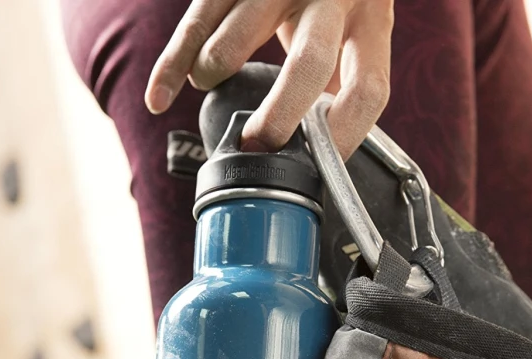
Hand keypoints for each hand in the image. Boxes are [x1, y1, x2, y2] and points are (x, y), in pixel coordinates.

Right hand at [145, 0, 393, 160]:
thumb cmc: (329, 1)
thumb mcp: (353, 33)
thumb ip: (341, 83)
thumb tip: (315, 154)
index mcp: (371, 22)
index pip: (368, 90)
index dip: (343, 136)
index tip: (314, 168)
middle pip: (309, 63)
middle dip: (277, 114)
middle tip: (256, 144)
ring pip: (234, 40)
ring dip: (212, 75)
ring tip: (211, 87)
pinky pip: (196, 22)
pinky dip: (172, 66)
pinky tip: (160, 99)